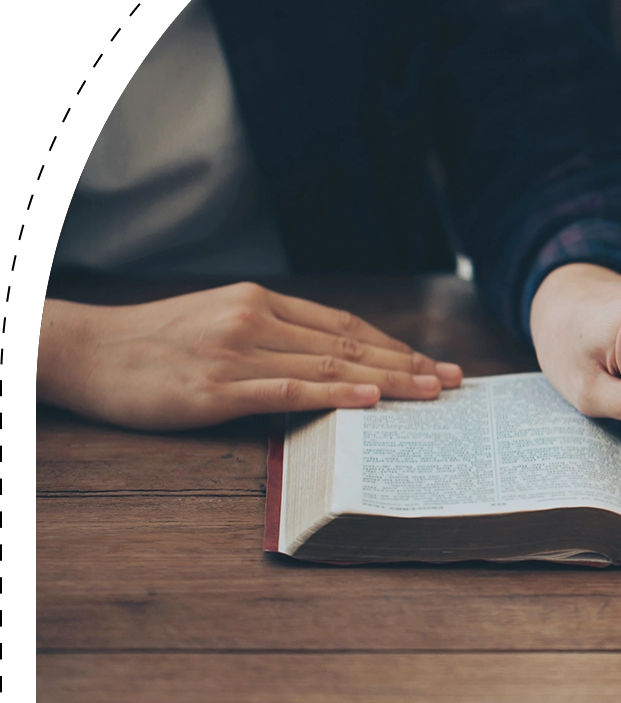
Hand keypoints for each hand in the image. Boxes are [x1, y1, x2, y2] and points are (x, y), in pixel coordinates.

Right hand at [37, 282, 462, 429]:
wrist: (86, 351)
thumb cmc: (155, 342)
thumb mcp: (219, 320)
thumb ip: (272, 333)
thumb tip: (329, 360)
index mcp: (261, 300)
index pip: (345, 325)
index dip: (393, 345)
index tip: (431, 362)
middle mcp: (256, 318)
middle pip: (349, 344)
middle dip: (408, 363)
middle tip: (453, 379)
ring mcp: (236, 352)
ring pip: (328, 365)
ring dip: (387, 381)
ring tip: (430, 392)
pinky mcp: (213, 388)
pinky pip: (285, 390)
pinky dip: (332, 395)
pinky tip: (368, 402)